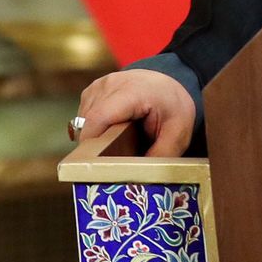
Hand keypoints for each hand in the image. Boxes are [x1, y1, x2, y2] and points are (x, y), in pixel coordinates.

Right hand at [74, 69, 198, 156]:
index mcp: (132, 91)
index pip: (98, 119)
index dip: (92, 145)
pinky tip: (112, 131)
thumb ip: (160, 156)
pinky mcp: (91, 91)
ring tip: (117, 142)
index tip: (98, 166)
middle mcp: (110, 84)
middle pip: (88, 124)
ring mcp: (98, 86)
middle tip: (114, 160)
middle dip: (96, 146)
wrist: (170, 82)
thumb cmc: (174, 108)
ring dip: (96, 136)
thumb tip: (138, 178)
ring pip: (82, 122)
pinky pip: (83, 116)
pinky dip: (95, 128)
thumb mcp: (178, 134)